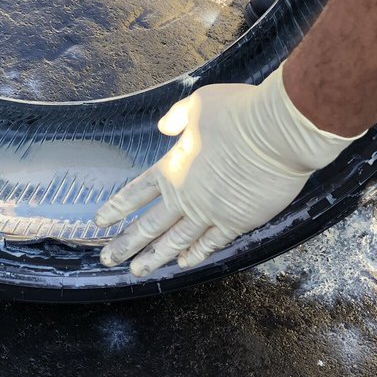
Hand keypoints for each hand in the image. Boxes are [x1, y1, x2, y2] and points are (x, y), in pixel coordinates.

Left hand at [95, 64, 360, 276]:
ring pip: (175, 242)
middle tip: (107, 259)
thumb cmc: (238, 113)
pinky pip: (211, 244)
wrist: (277, 132)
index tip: (100, 222)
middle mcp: (186, 196)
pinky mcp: (236, 222)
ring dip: (154, 258)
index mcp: (172, 167)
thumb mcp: (198, 105)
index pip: (136, 193)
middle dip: (126, 243)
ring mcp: (210, 212)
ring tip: (136, 271)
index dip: (116, 208)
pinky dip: (195, 255)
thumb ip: (177, 118)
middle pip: (148, 225)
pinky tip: (183, 264)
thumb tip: (163, 126)